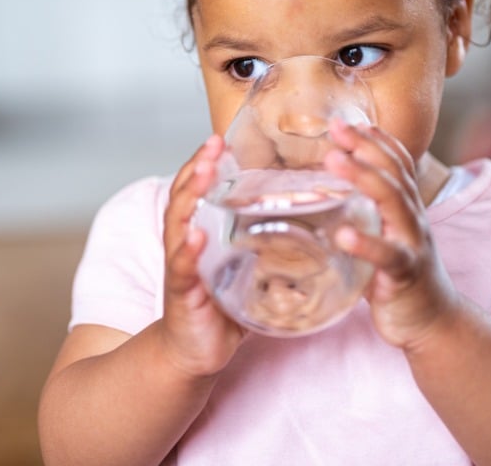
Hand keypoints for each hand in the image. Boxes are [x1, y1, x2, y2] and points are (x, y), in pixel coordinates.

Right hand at [160, 135, 244, 377]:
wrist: (193, 353)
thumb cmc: (219, 309)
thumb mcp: (244, 270)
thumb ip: (267, 249)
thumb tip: (312, 231)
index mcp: (197, 233)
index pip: (196, 189)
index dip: (205, 163)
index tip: (219, 139)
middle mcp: (184, 243)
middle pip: (183, 196)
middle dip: (196, 168)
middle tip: (213, 145)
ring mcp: (180, 267)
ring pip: (178, 224)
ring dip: (189, 197)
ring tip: (202, 174)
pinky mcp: (181, 293)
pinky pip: (182, 268)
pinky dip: (188, 249)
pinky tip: (196, 234)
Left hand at [324, 120, 460, 350]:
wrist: (434, 321)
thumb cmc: (400, 276)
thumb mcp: (382, 236)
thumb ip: (362, 216)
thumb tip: (320, 197)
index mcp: (405, 208)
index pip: (396, 163)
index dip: (375, 139)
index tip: (349, 121)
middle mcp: (412, 218)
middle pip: (393, 173)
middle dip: (365, 146)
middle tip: (337, 128)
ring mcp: (412, 243)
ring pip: (393, 202)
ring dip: (364, 178)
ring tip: (335, 161)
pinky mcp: (406, 273)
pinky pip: (387, 255)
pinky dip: (366, 244)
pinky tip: (344, 235)